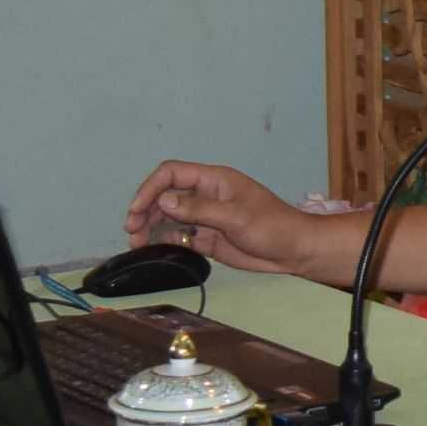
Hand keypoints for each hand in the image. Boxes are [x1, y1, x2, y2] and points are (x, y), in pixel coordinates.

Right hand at [126, 160, 327, 278]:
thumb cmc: (273, 227)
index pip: (172, 174)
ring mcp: (204, 216)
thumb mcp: (236, 217)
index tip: (137, 210)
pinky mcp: (206, 237)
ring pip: (167, 217)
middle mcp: (205, 195)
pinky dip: (163, 241)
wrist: (294, 251)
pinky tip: (154, 249)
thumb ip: (199, 209)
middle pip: (164, 196)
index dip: (150, 189)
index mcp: (214, 180)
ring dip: (150, 227)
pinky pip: (177, 236)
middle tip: (132, 231)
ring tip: (136, 243)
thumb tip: (164, 201)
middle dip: (145, 210)